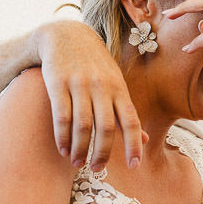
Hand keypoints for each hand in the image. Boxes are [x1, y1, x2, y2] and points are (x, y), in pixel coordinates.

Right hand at [31, 20, 144, 172]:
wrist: (65, 34)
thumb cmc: (95, 65)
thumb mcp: (115, 83)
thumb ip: (127, 112)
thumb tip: (145, 140)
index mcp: (119, 88)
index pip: (131, 120)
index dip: (134, 144)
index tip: (135, 166)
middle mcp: (102, 86)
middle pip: (107, 127)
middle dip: (103, 152)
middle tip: (97, 169)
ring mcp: (79, 84)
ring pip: (83, 124)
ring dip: (81, 148)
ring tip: (77, 162)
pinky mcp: (57, 82)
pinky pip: (62, 115)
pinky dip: (63, 136)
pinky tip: (63, 149)